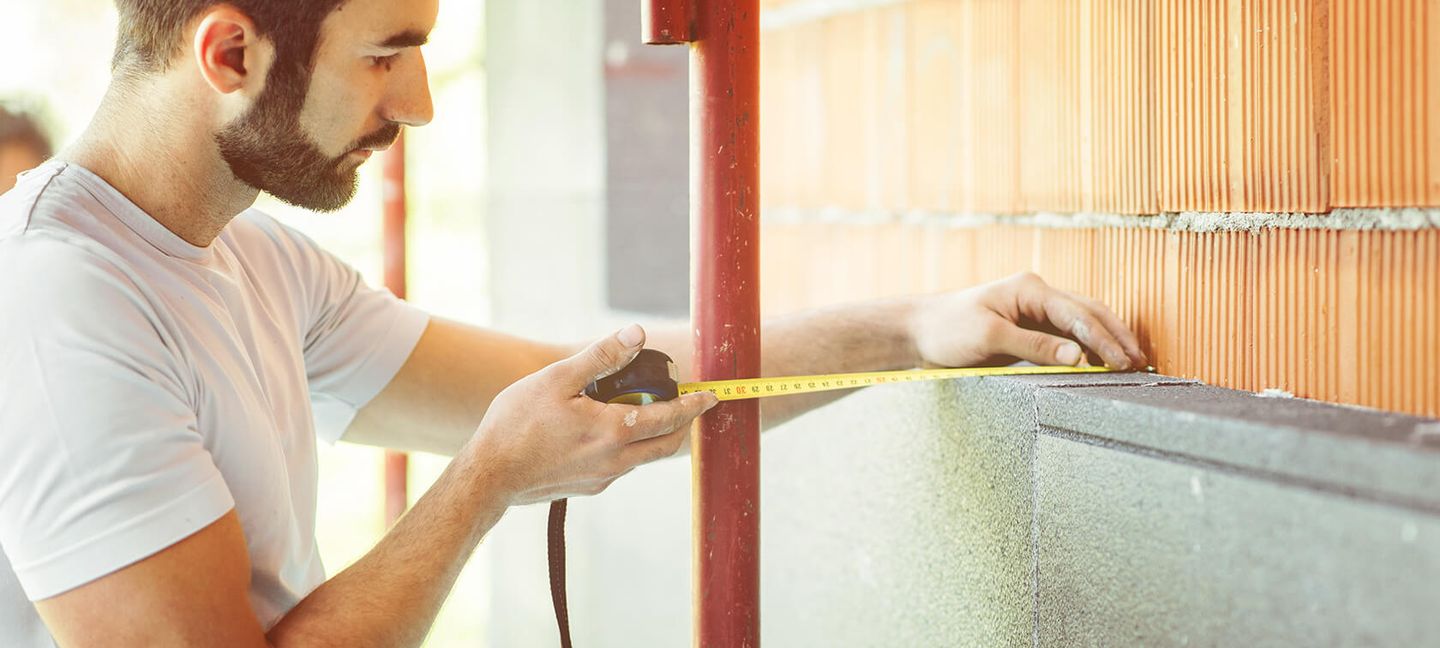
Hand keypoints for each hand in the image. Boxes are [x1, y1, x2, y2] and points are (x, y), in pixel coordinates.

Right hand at [465, 324, 718, 504]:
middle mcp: (616, 461)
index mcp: (614, 431)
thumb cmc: (517, 424)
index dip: (694, 405)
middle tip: (687, 404)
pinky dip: (628, 447)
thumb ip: (601, 356)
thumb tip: (637, 333)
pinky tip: (606, 431)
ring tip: (644, 411)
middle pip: (666, 444)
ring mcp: (603, 478)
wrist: (489, 476)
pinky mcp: (588, 487)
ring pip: (644, 457)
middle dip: (683, 424)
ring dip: (653, 435)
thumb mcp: (558, 379)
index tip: (711, 396)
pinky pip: (621, 466)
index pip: (670, 418)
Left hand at [908, 272, 1146, 370]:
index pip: (1079, 314)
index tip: (1125, 362)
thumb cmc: (948, 329)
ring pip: (1085, 323)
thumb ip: (1033, 346)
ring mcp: (1037, 312)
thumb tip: (1078, 357)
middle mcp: (1039, 296)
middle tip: (1142, 364)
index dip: (1105, 339)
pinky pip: (1070, 337)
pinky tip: (1105, 365)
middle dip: (1118, 337)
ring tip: (1134, 366)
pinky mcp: (1032, 330)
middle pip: (1091, 313)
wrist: (921, 331)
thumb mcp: (988, 338)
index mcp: (1030, 289)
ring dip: (1109, 342)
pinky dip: (1091, 349)